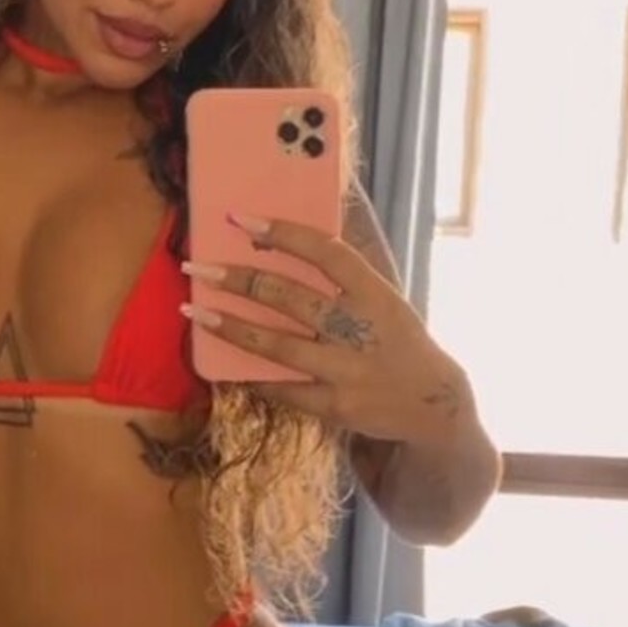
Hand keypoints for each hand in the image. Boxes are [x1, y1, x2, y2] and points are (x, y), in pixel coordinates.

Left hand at [182, 213, 475, 447]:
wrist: (431, 406)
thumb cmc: (396, 341)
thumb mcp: (385, 299)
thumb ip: (346, 273)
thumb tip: (295, 233)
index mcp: (375, 293)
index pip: (327, 253)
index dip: (284, 234)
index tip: (242, 219)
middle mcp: (360, 329)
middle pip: (290, 298)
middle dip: (239, 279)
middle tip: (199, 267)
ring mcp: (347, 370)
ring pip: (277, 345)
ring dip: (231, 327)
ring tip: (196, 311)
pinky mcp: (335, 407)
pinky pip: (283, 389)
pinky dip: (253, 376)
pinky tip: (223, 365)